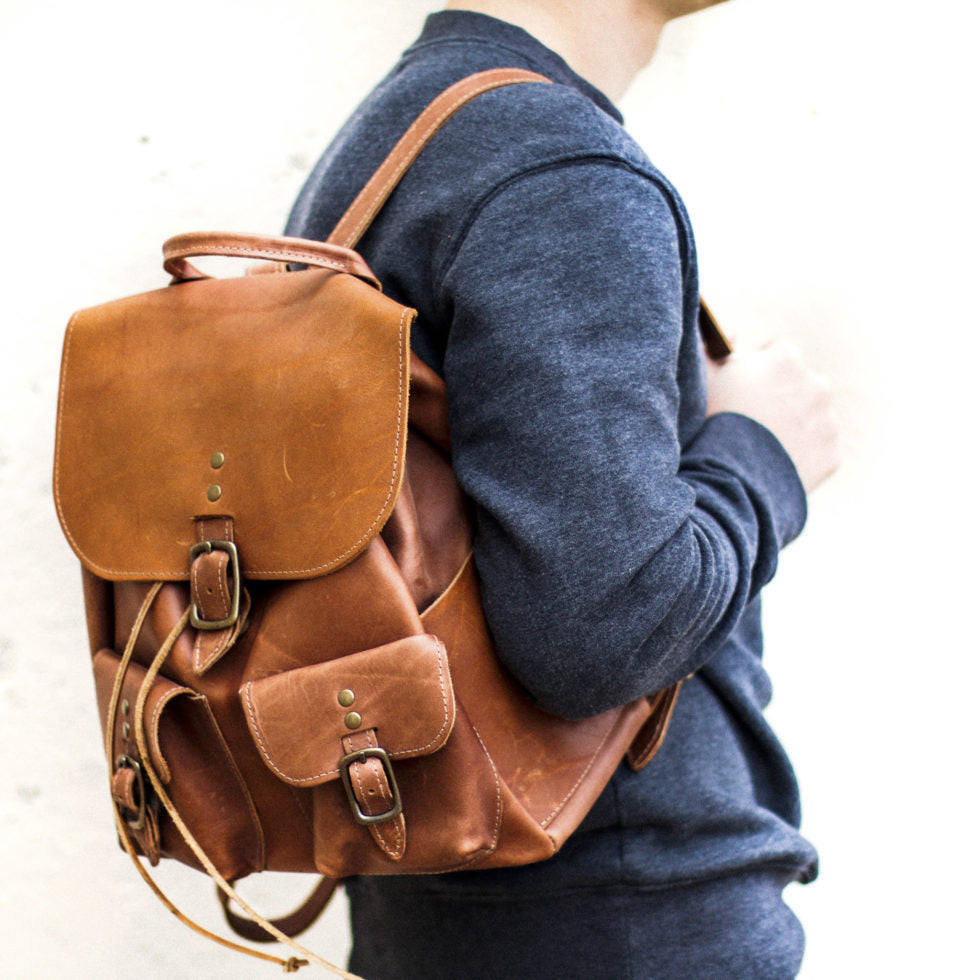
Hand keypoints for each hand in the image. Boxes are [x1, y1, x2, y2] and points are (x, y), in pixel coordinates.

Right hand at [705, 341, 840, 492]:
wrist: (733, 477)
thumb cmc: (713, 421)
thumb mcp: (704, 377)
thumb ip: (714, 348)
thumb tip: (731, 334)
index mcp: (787, 357)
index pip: (779, 352)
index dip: (759, 370)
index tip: (745, 388)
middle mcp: (817, 383)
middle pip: (800, 384)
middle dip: (783, 396)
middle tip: (753, 419)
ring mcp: (828, 420)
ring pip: (812, 417)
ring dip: (795, 425)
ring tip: (763, 445)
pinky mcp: (832, 453)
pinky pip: (817, 450)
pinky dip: (801, 455)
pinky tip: (775, 463)